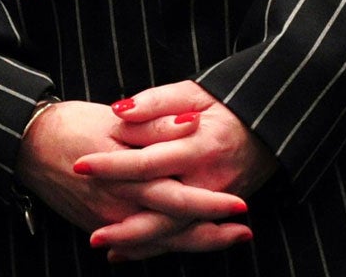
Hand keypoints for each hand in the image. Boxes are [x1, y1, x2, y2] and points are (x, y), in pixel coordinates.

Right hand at [16, 98, 248, 260]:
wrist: (24, 143)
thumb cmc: (69, 125)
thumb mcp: (111, 119)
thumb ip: (154, 125)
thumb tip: (192, 124)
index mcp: (123, 173)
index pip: (176, 196)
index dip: (210, 204)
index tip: (241, 205)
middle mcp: (117, 203)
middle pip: (173, 227)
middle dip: (212, 232)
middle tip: (245, 231)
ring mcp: (106, 219)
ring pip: (159, 240)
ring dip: (195, 241)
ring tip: (226, 238)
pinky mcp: (98, 225)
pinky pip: (138, 243)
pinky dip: (163, 245)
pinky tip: (184, 242)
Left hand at [75, 83, 274, 259]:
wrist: (265, 128)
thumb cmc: (219, 105)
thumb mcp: (189, 92)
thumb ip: (154, 104)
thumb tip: (119, 112)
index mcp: (199, 146)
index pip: (148, 161)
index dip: (113, 165)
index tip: (80, 165)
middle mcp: (210, 180)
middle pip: (164, 209)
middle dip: (128, 224)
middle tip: (93, 233)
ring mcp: (217, 200)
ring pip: (176, 230)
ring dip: (141, 241)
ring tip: (103, 245)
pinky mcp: (218, 212)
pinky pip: (187, 235)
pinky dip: (158, 245)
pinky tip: (127, 252)